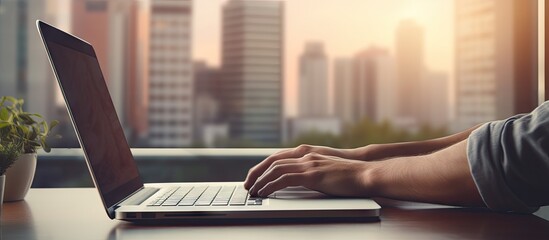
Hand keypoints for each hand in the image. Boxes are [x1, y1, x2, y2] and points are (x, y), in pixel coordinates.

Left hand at [244, 144, 358, 189]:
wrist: (365, 174)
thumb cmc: (349, 175)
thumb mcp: (326, 170)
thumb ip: (311, 171)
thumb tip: (299, 181)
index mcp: (308, 153)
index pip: (278, 157)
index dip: (264, 166)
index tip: (255, 176)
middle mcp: (305, 155)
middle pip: (272, 161)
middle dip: (257, 173)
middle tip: (248, 185)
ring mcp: (308, 164)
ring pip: (275, 170)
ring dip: (261, 181)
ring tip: (254, 191)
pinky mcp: (312, 175)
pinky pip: (285, 180)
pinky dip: (271, 186)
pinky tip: (265, 193)